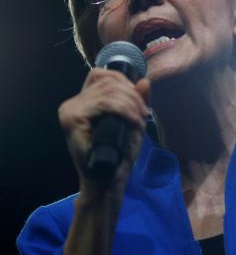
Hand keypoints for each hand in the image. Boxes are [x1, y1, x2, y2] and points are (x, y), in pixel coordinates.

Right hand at [58, 68, 150, 197]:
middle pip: (108, 81)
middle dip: (132, 96)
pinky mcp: (72, 119)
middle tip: (144, 115)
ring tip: (139, 121)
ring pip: (109, 91)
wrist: (109, 179)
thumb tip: (144, 81)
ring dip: (131, 104)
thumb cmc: (120, 153)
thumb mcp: (133, 121)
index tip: (139, 102)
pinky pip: (104, 104)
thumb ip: (138, 101)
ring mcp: (70, 110)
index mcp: (84, 101)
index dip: (123, 82)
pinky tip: (134, 123)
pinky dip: (124, 111)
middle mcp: (73, 103)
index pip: (102, 75)